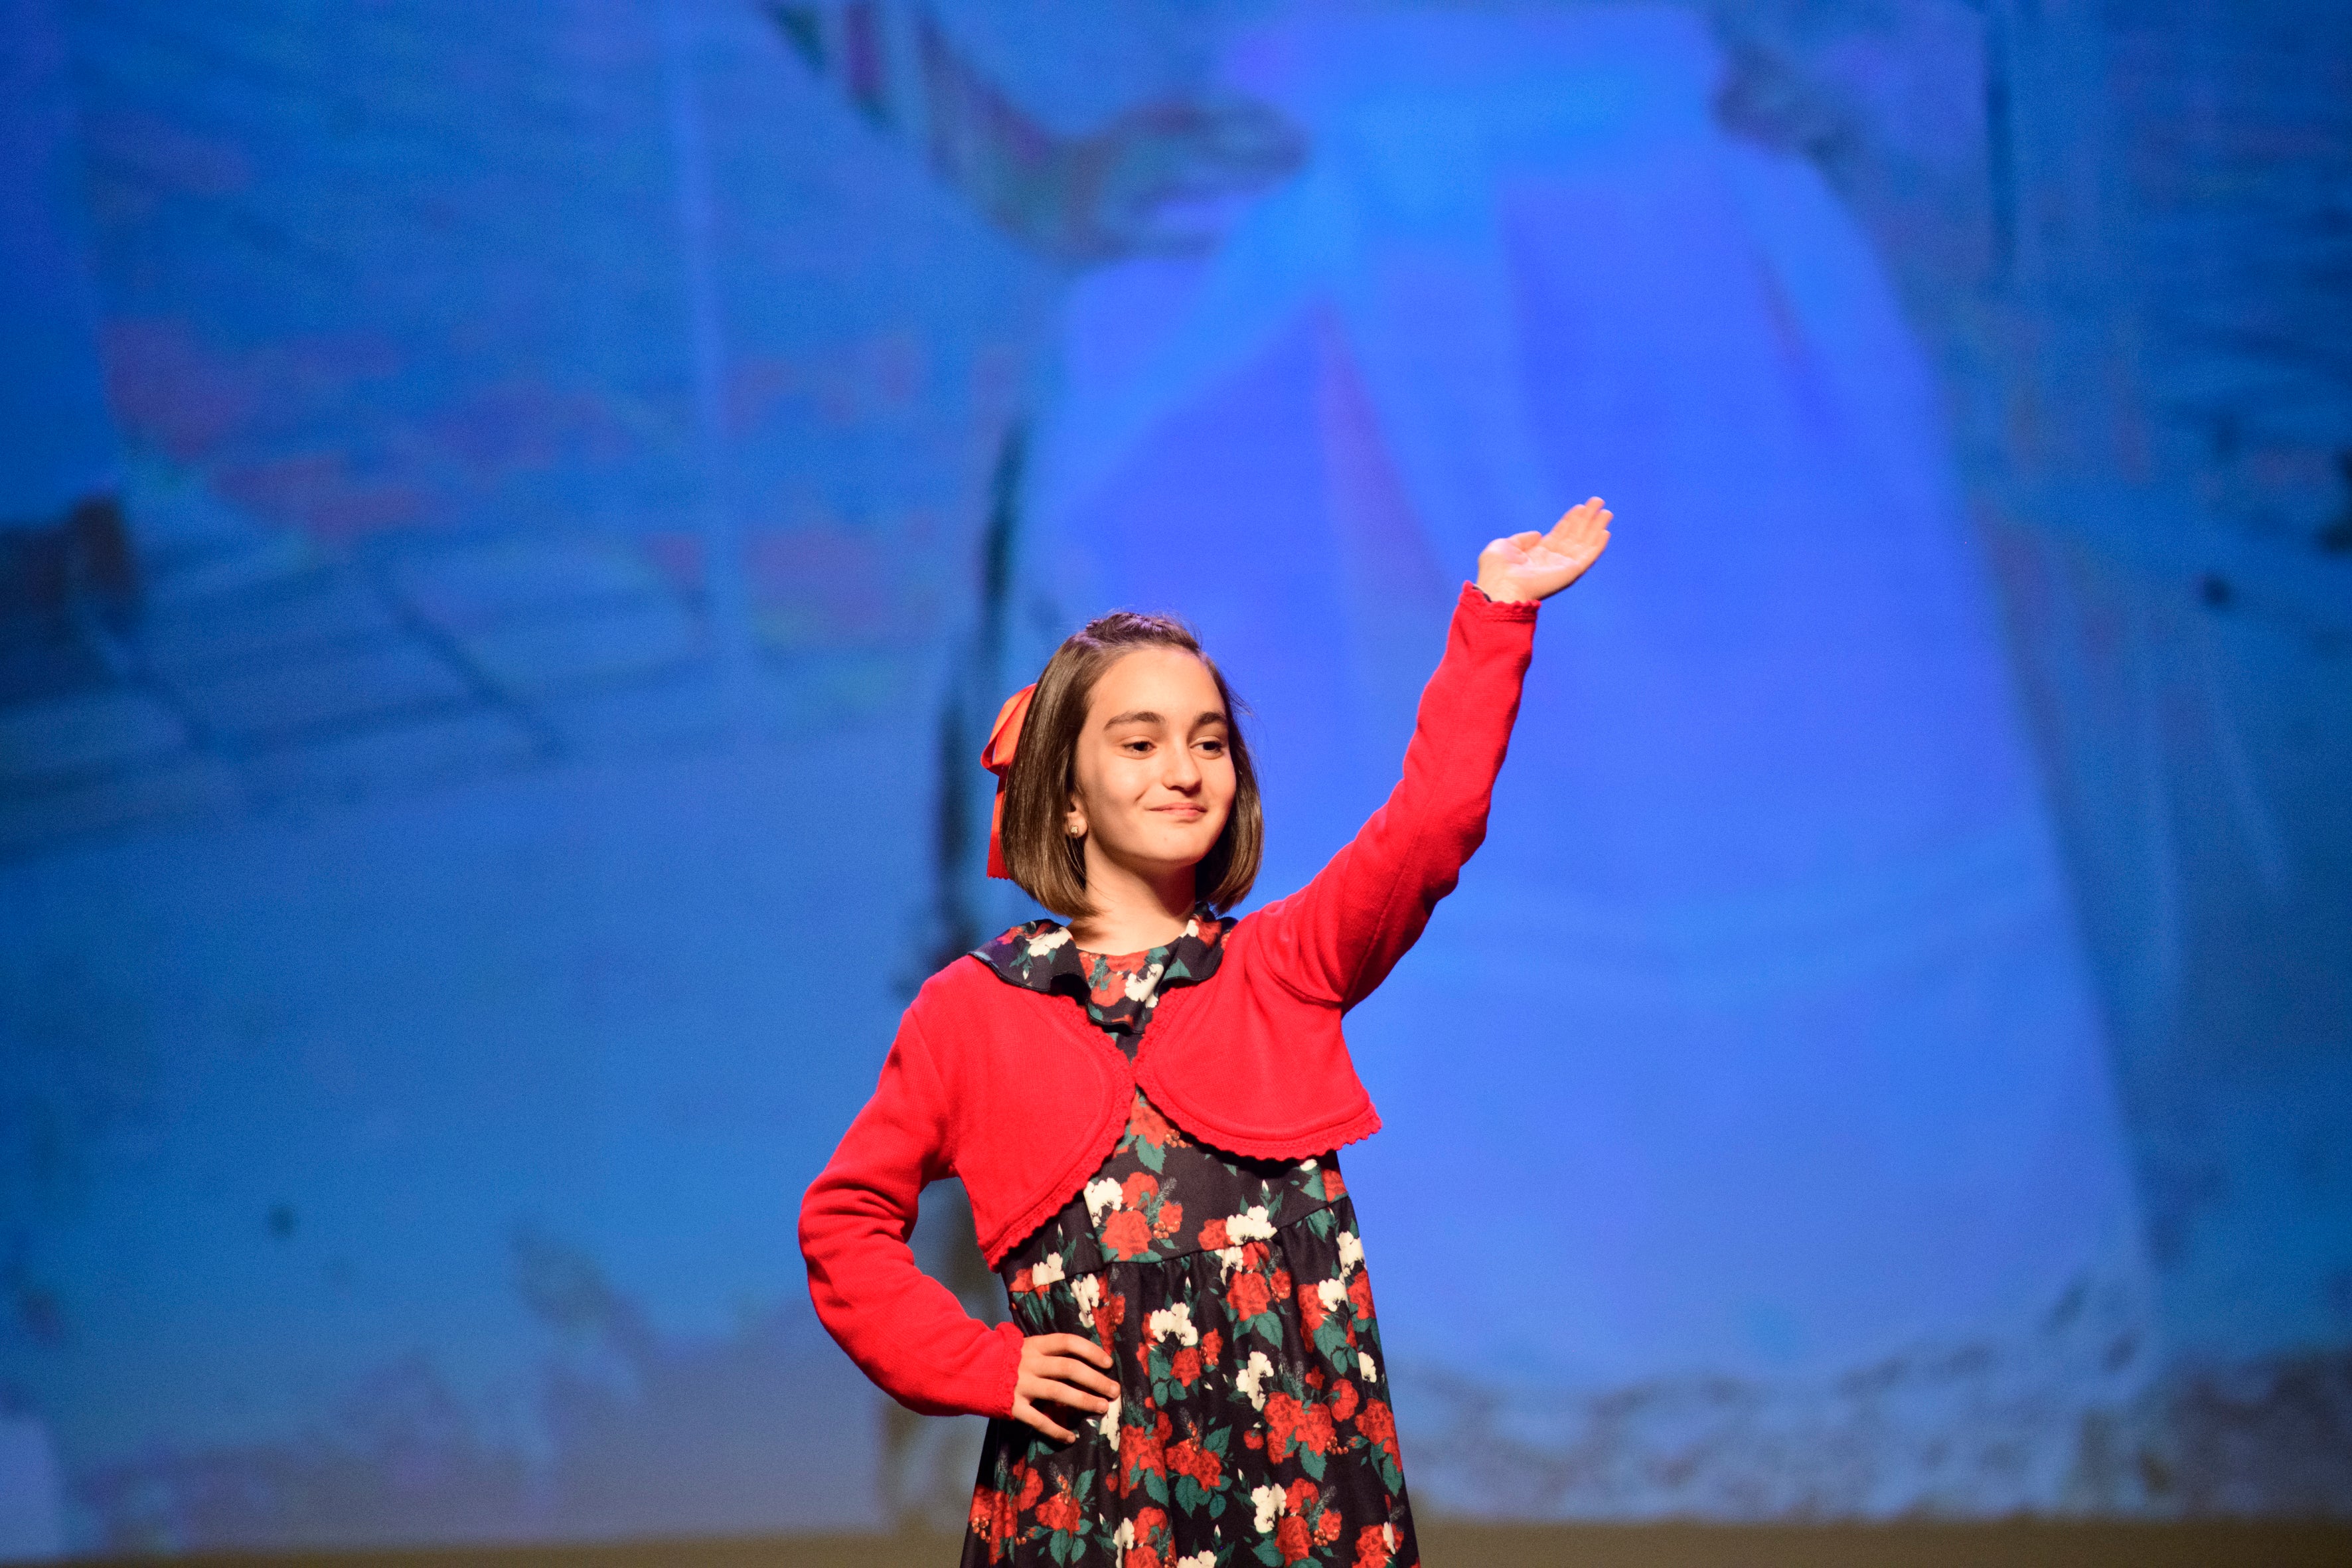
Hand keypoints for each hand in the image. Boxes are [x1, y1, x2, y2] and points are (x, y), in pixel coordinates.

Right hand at [1010, 1332, 1118, 1442]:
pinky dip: (1056, 1430)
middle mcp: (1030, 1363)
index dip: (1090, 1351)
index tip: (1108, 1363)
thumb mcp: (1025, 1347)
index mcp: (1035, 1345)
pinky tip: (1070, 1438)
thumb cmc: (1005, 1359)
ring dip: (1084, 1400)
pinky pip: (1039, 1420)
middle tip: (1114, 1391)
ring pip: (1059, 1392)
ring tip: (1102, 1408)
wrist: (969, 1371)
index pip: (1068, 1343)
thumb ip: (1048, 1352)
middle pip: (1069, 1369)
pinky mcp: (1013, 1406)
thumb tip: (1083, 1360)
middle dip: (1095, 1379)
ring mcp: (1021, 1385)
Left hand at [1476, 496, 1612, 602]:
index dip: (1570, 521)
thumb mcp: (1504, 546)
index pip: (1559, 535)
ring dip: (1596, 527)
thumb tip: (1538, 534)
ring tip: (1606, 511)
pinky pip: (1588, 557)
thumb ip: (1521, 539)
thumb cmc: (1495, 570)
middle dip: (1586, 519)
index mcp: (1536, 556)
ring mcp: (1562, 567)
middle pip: (1574, 536)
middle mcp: (1552, 562)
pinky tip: (1605, 531)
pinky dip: (1598, 545)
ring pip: (1584, 544)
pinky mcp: (1570, 572)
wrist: (1499, 586)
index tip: (1580, 507)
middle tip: (1597, 502)